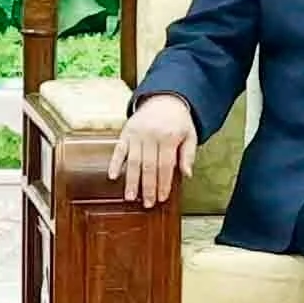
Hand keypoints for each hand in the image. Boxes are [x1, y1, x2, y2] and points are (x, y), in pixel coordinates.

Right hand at [117, 92, 198, 206]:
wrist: (164, 99)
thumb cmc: (178, 121)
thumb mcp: (190, 134)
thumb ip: (188, 155)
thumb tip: (187, 174)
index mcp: (169, 137)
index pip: (165, 166)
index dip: (163, 183)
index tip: (162, 198)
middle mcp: (152, 135)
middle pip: (148, 166)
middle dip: (147, 187)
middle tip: (147, 204)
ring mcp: (137, 134)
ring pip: (133, 161)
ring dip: (131, 181)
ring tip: (130, 197)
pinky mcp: (126, 132)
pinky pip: (119, 149)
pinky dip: (115, 163)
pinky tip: (113, 176)